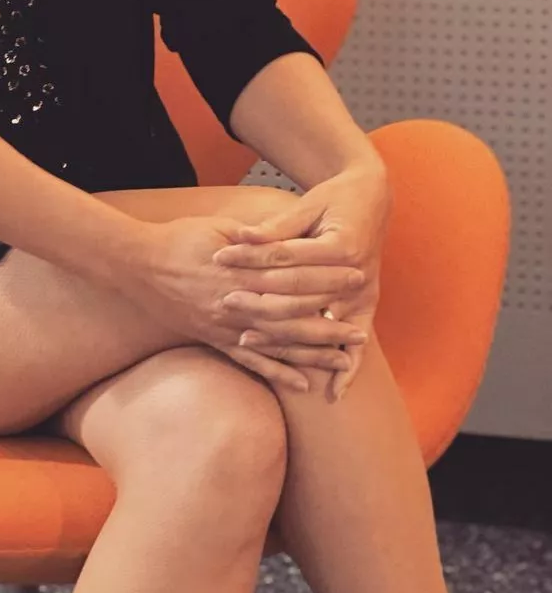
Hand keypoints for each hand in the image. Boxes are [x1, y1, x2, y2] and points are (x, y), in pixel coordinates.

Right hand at [125, 214, 366, 394]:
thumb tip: (284, 234)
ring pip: (278, 344)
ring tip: (345, 361)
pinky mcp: (214, 339)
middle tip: (361, 332)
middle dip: (329, 324)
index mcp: (242, 269)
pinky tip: (303, 383)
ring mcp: (226, 325)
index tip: (356, 276)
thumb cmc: (177, 239)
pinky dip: (278, 373)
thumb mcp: (216, 226)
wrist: (136, 265)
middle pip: (293, 316)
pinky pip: (250, 361)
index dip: (328, 277)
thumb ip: (252, 235)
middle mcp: (237, 301)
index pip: (296, 276)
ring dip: (313, 354)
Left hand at [212, 164, 391, 400]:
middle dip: (259, 301)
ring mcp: (363, 296)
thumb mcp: (308, 205)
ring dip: (283, 335)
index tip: (218, 260)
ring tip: (246, 339)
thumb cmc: (336, 198)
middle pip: (299, 296)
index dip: (251, 259)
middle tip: (224, 303)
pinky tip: (331, 394)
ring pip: (318, 324)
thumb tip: (241, 235)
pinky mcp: (367, 307)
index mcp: (340, 246)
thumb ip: (277, 226)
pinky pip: (357, 347)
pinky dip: (346, 370)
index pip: (287, 259)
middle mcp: (355, 276)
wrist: (374, 199)